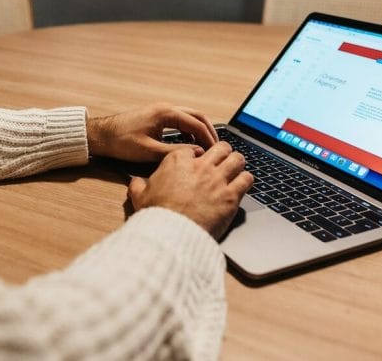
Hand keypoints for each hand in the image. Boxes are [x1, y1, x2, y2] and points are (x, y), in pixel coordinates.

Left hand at [87, 103, 218, 161]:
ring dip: (199, 131)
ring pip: (189, 117)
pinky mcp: (157, 117)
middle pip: (197, 116)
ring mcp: (161, 111)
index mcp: (165, 113)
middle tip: (217, 148)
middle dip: (209, 132)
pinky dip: (189, 131)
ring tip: (206, 148)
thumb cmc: (121, 142)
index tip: (215, 151)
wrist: (101, 136)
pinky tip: (189, 145)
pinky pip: (180, 121)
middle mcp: (166, 108)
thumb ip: (175, 152)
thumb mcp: (149, 151)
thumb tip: (196, 154)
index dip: (208, 138)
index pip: (196, 123)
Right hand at [127, 142, 253, 239]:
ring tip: (235, 170)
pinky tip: (242, 185)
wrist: (171, 234)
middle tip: (222, 161)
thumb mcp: (139, 196)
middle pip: (220, 147)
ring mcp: (218, 180)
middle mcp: (201, 166)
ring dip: (237, 163)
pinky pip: (247, 179)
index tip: (199, 162)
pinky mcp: (231, 196)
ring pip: (237, 158)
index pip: (194, 148)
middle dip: (222, 153)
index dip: (197, 155)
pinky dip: (246, 180)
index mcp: (178, 161)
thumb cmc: (155, 215)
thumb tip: (135, 182)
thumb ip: (138, 185)